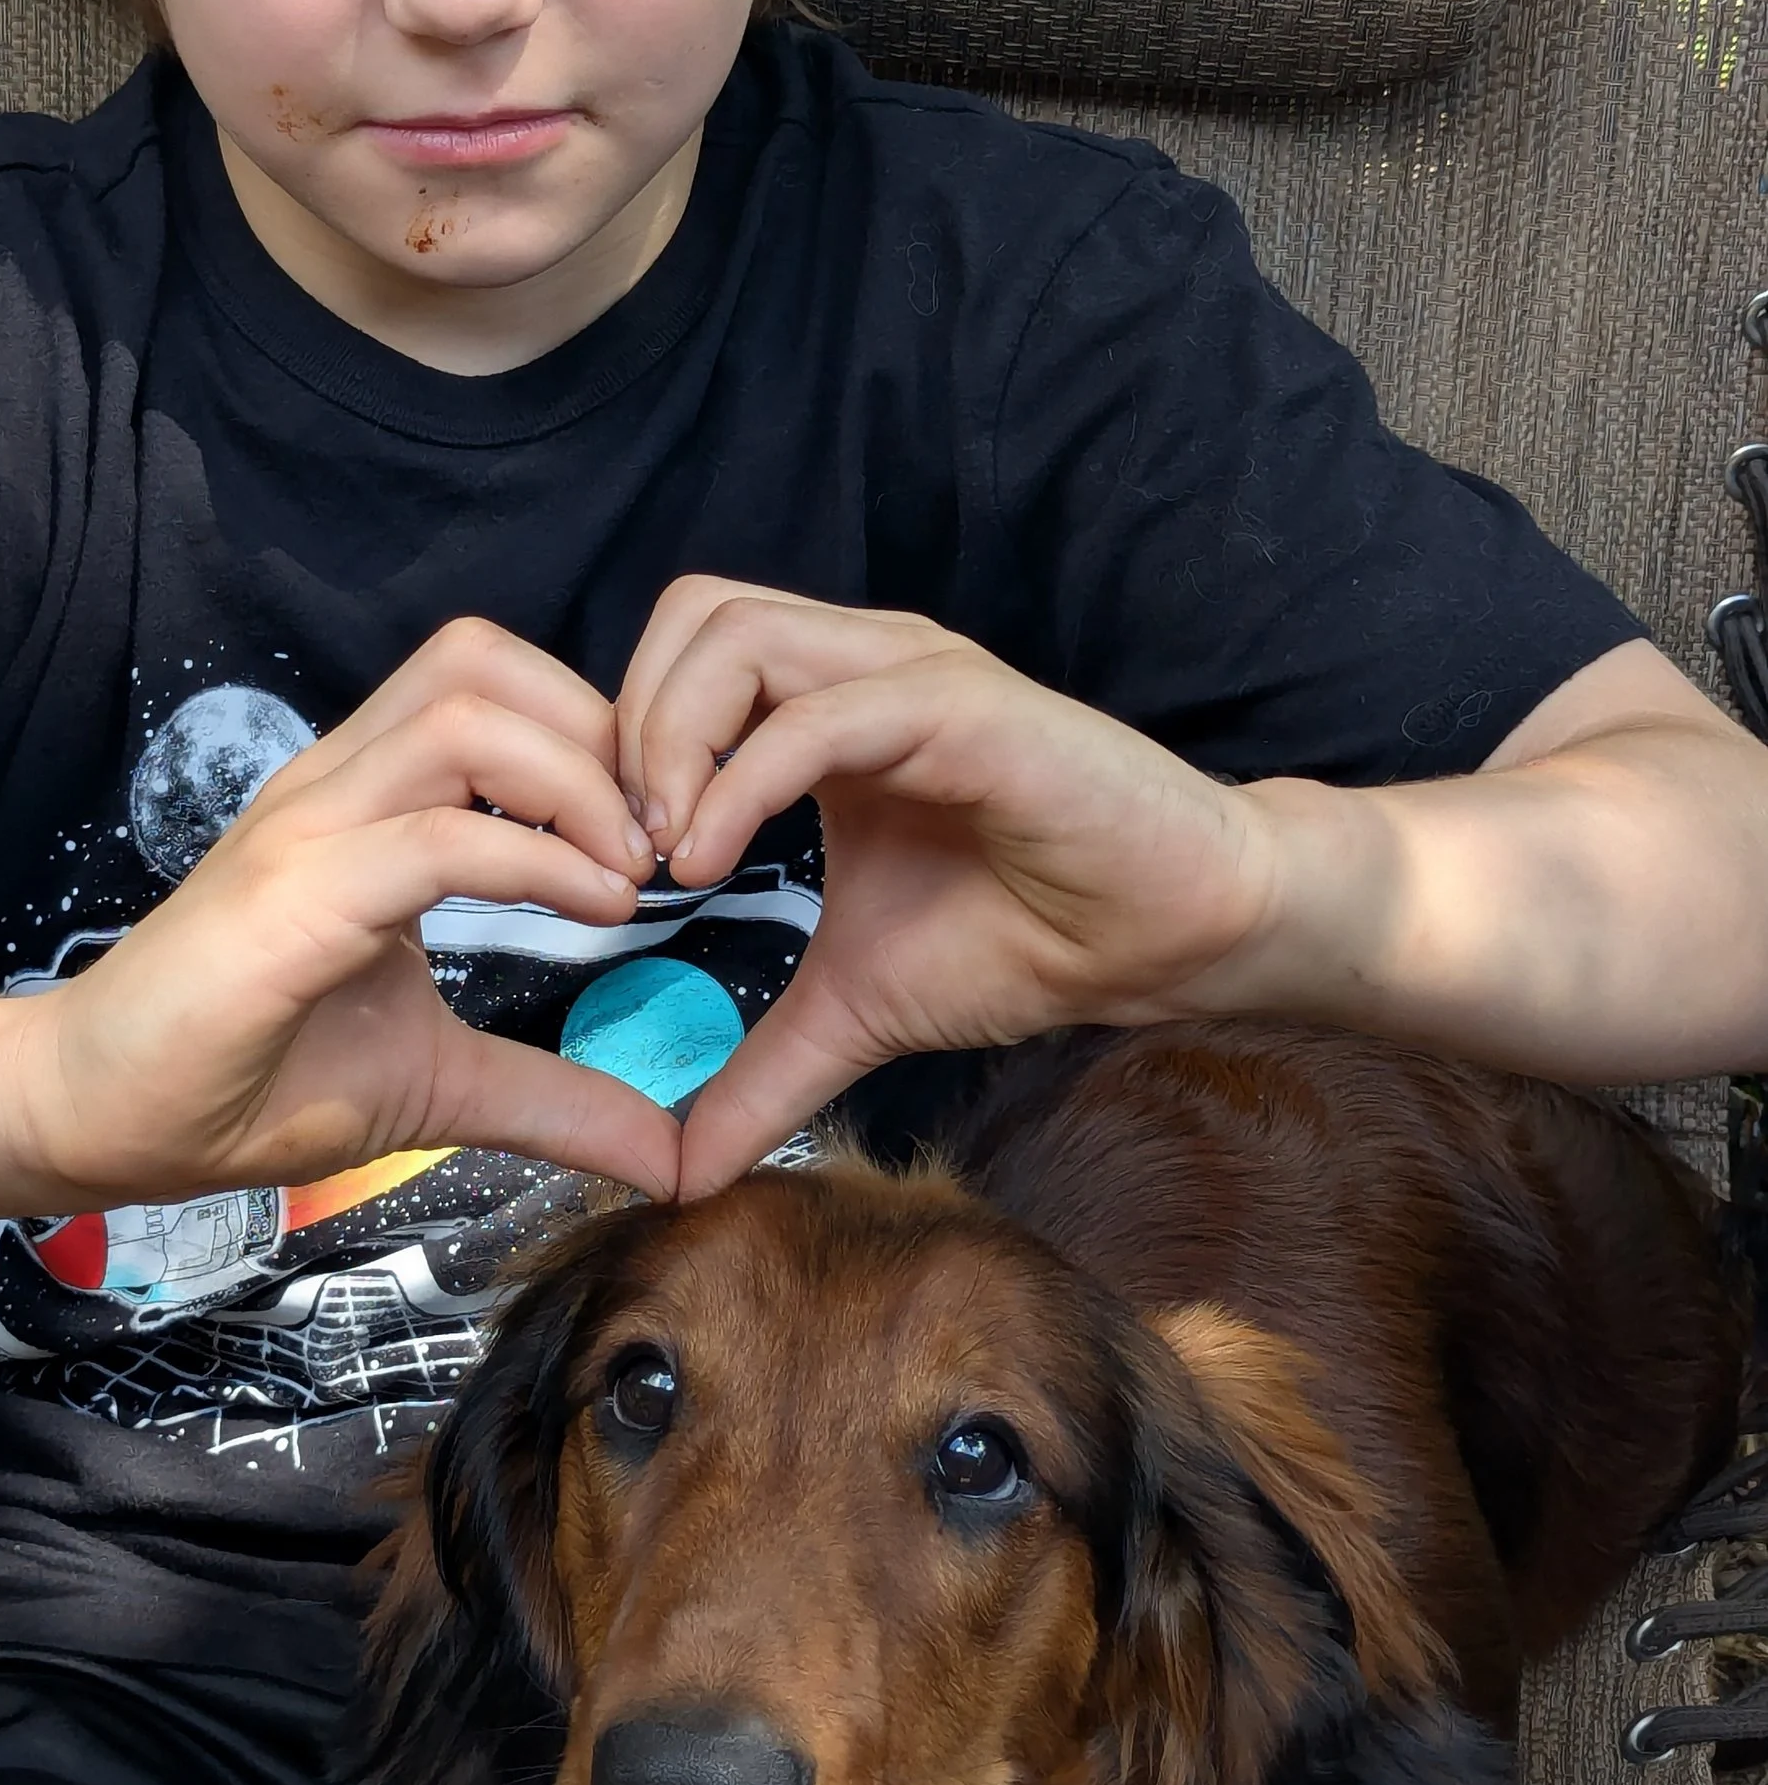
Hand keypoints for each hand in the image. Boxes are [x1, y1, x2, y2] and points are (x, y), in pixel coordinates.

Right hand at [8, 619, 678, 1206]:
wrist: (90, 1117)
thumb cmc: (241, 1084)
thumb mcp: (437, 1088)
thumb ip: (551, 1098)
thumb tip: (668, 1157)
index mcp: (363, 801)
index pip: (490, 683)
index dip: (592, 730)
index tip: (655, 834)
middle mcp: (333, 786)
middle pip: (484, 661)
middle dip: (599, 730)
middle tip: (658, 839)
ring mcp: (307, 829)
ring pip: (467, 715)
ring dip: (578, 781)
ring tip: (630, 873)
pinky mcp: (290, 896)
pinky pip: (438, 838)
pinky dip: (539, 862)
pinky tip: (595, 912)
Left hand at [614, 580, 1279, 1191]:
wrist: (1174, 935)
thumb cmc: (1033, 939)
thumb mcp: (858, 1012)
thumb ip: (762, 1075)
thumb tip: (678, 1170)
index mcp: (827, 710)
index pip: (682, 658)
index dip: (621, 745)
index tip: (609, 865)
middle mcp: (861, 669)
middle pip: (692, 614)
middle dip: (626, 723)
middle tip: (623, 850)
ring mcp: (909, 676)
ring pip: (735, 633)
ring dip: (668, 740)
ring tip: (666, 856)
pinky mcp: (960, 707)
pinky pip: (815, 715)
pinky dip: (737, 781)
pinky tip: (709, 862)